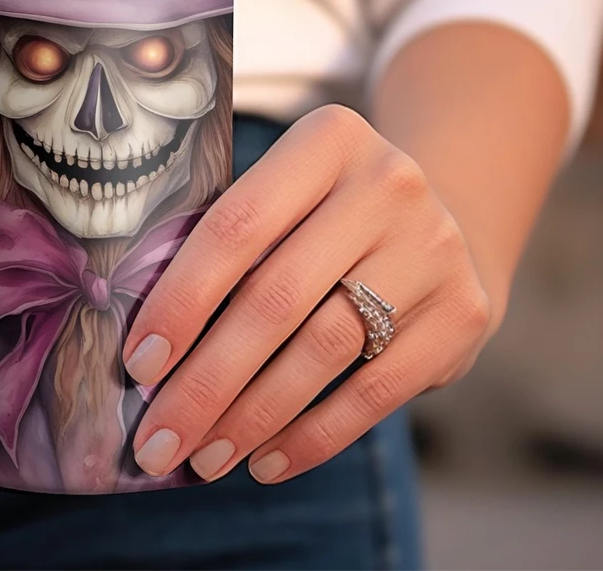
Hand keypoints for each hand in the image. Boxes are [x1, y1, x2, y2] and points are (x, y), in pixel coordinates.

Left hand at [122, 105, 492, 483]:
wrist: (448, 220)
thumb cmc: (325, 217)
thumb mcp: (286, 195)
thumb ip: (224, 246)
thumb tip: (146, 356)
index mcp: (327, 139)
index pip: (237, 225)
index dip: (181, 300)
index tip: (139, 364)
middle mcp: (389, 184)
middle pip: (276, 297)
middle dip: (206, 381)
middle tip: (158, 439)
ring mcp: (433, 248)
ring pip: (323, 349)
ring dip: (252, 416)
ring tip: (204, 457)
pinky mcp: (463, 313)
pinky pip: (377, 392)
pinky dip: (313, 436)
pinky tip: (265, 463)